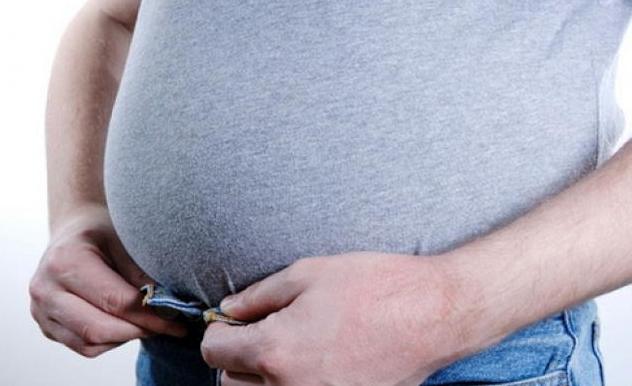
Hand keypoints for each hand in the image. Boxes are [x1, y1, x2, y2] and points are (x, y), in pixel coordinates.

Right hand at [29, 203, 186, 356]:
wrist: (74, 230)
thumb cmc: (102, 231)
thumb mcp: (126, 241)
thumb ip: (142, 274)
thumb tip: (169, 305)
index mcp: (66, 261)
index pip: (114, 300)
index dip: (149, 315)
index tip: (176, 319)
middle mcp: (46, 288)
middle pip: (98, 328)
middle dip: (139, 330)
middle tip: (168, 325)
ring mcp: (41, 309)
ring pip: (90, 342)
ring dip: (126, 337)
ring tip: (148, 322)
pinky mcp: (46, 324)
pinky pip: (83, 345)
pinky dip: (110, 341)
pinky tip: (126, 324)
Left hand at [201, 252, 478, 385]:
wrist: (434, 314)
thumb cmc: (376, 287)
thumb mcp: (308, 274)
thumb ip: (259, 296)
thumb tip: (229, 309)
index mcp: (277, 352)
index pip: (215, 352)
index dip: (218, 332)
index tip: (230, 323)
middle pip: (231, 383)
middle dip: (237, 357)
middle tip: (260, 332)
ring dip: (261, 378)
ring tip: (288, 348)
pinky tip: (313, 363)